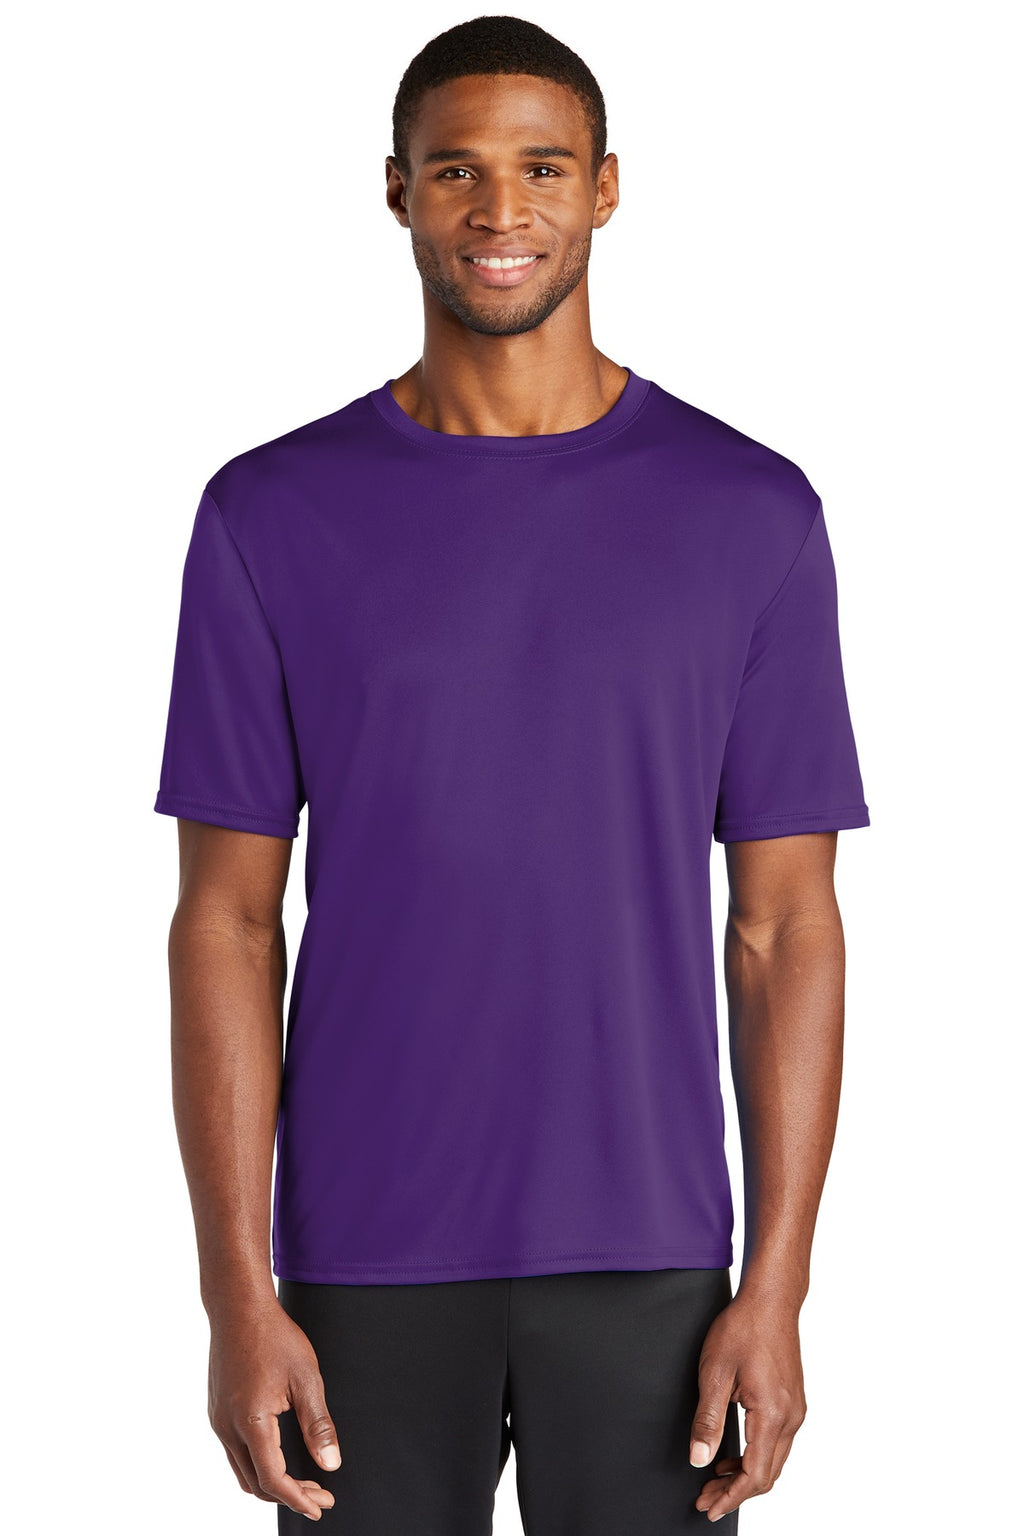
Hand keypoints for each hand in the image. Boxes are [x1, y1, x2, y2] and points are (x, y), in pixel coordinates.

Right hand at [207, 1297, 341, 1520]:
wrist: (238, 1308)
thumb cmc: (274, 1336)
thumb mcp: (306, 1378)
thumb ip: (318, 1424)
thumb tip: (330, 1464)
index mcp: (250, 1421)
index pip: (273, 1478)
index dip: (298, 1498)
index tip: (321, 1505)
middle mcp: (227, 1427)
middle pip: (255, 1483)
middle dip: (289, 1495)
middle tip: (321, 1494)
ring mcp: (218, 1420)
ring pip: (242, 1471)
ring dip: (272, 1482)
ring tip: (304, 1481)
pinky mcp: (216, 1411)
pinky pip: (235, 1453)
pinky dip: (258, 1464)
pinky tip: (280, 1455)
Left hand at [688, 1289, 806, 1523]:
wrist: (770, 1301)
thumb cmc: (742, 1329)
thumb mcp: (715, 1373)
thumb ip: (707, 1420)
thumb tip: (699, 1460)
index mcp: (772, 1415)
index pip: (755, 1475)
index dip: (730, 1497)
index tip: (708, 1507)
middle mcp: (791, 1418)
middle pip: (766, 1474)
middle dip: (735, 1492)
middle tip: (705, 1498)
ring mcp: (795, 1410)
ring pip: (774, 1461)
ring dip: (745, 1476)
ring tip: (715, 1479)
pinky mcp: (793, 1402)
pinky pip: (777, 1443)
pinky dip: (756, 1457)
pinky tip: (733, 1454)